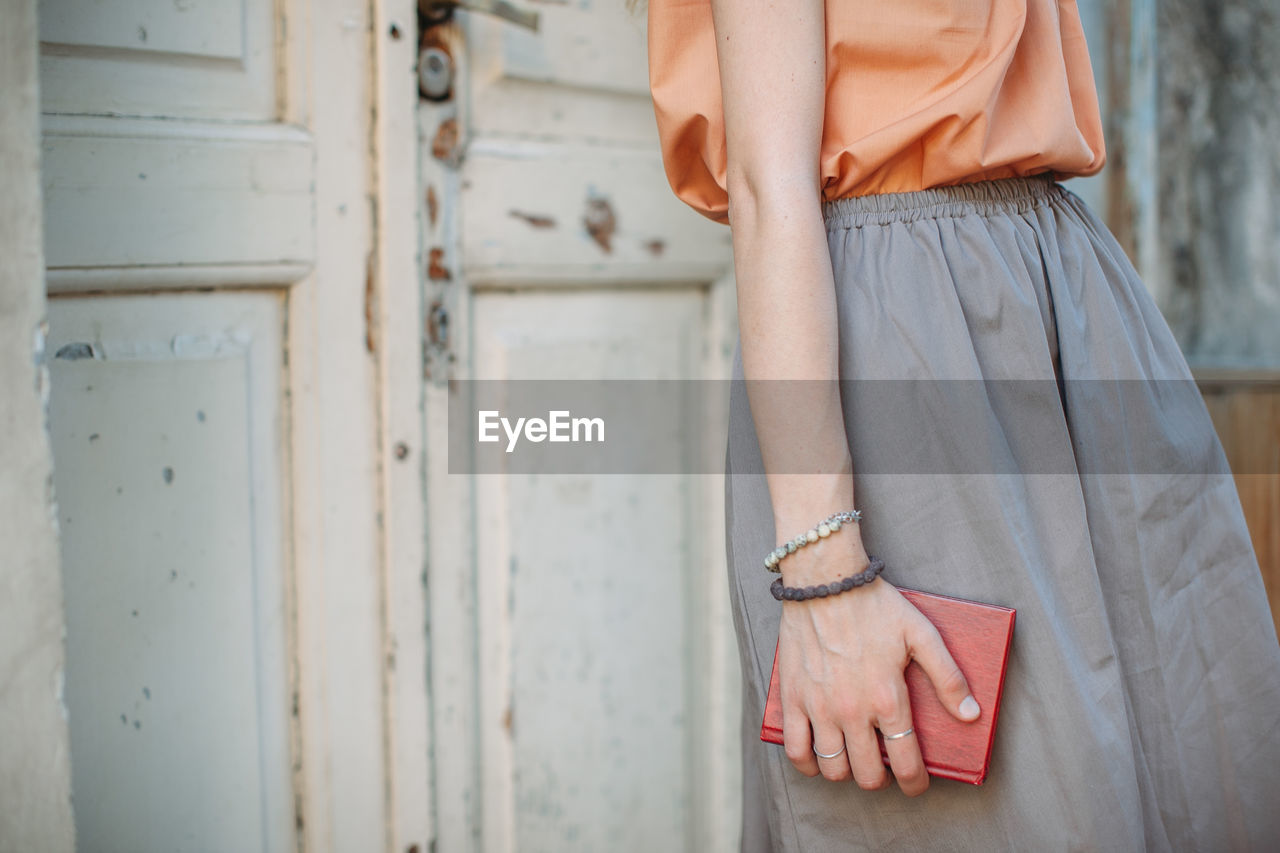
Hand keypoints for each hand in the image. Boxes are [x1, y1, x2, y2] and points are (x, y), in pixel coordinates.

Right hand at [777, 541, 981, 795]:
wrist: (824, 581)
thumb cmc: (874, 604)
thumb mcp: (922, 634)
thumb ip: (948, 677)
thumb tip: (970, 715)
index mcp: (888, 698)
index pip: (906, 762)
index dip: (916, 782)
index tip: (917, 783)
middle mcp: (853, 710)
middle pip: (868, 775)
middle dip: (882, 781)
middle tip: (885, 768)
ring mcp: (819, 707)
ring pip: (833, 769)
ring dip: (847, 773)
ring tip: (854, 759)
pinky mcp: (793, 698)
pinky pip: (795, 749)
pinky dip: (807, 765)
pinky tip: (818, 759)